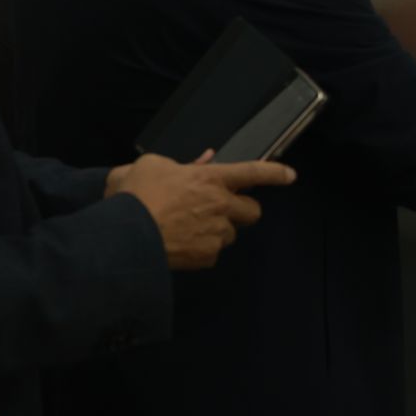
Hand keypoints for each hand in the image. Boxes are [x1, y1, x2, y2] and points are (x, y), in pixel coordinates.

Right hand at [109, 151, 296, 270]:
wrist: (125, 235)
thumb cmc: (135, 195)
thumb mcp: (153, 164)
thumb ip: (183, 163)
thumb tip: (205, 159)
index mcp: (211, 179)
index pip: (253, 171)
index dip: (275, 172)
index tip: (290, 175)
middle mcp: (221, 206)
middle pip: (252, 211)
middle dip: (241, 210)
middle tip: (221, 209)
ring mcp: (216, 233)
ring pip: (231, 233)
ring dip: (218, 230)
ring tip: (189, 227)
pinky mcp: (207, 256)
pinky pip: (213, 253)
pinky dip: (202, 249)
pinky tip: (181, 243)